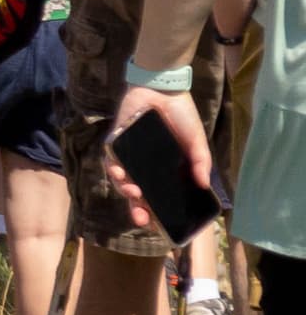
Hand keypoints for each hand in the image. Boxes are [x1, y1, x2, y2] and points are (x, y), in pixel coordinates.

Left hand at [106, 81, 214, 214]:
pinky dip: (113, 168)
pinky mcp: (116, 141)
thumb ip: (200, 162)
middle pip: (137, 194)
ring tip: (133, 191)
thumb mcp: (196, 142)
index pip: (157, 197)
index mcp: (164, 171)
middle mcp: (145, 166)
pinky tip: (120, 172)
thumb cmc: (182, 116)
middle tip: (142, 216)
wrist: (163, 88)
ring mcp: (130, 155)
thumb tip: (204, 185)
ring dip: (125, 189)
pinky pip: (110, 158)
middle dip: (137, 208)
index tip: (157, 226)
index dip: (155, 213)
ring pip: (122, 180)